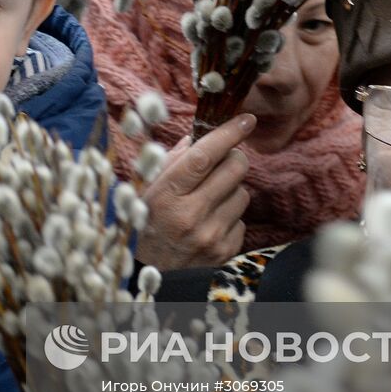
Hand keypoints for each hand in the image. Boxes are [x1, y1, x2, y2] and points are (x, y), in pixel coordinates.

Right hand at [136, 113, 254, 269]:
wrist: (146, 271)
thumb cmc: (145, 220)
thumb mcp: (148, 187)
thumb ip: (175, 158)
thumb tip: (203, 134)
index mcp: (166, 195)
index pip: (204, 156)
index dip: (228, 134)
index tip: (245, 120)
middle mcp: (190, 216)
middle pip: (235, 169)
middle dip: (233, 158)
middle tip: (222, 161)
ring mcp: (210, 237)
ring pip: (243, 194)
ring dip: (231, 190)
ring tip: (208, 200)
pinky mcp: (224, 253)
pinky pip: (242, 221)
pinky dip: (229, 217)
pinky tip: (210, 223)